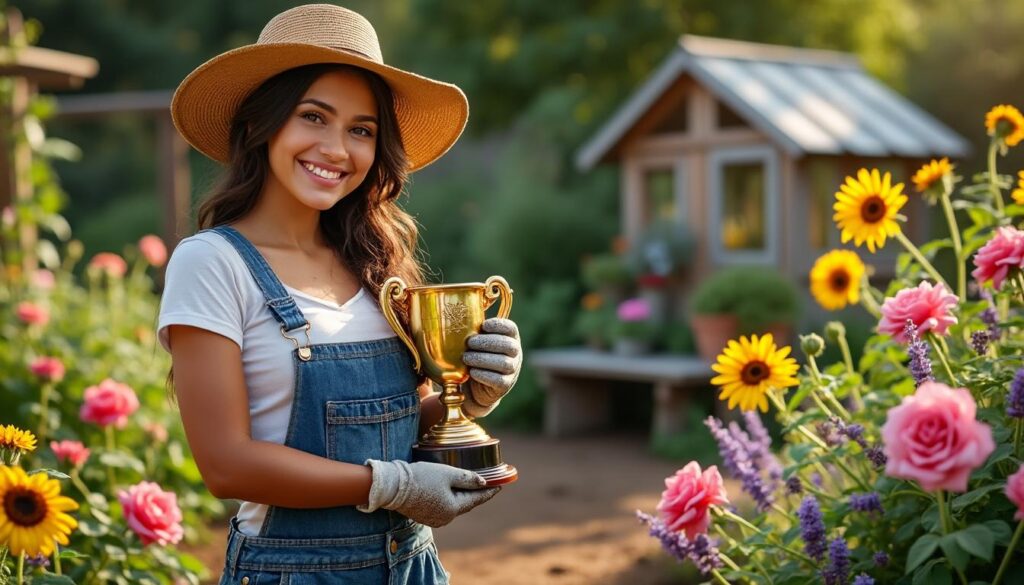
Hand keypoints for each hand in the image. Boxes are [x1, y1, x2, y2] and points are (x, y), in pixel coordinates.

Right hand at [358, 460, 499, 527]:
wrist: (393, 487)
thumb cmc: (421, 478)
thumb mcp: (447, 473)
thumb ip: (466, 478)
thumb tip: (482, 482)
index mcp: (453, 508)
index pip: (476, 499)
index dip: (489, 491)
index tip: (500, 486)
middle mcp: (445, 518)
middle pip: (465, 504)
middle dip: (476, 493)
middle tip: (487, 484)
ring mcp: (434, 519)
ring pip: (453, 506)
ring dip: (462, 496)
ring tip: (469, 485)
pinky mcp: (424, 515)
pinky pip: (442, 507)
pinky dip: (449, 498)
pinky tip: (450, 490)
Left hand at [462, 318, 521, 417]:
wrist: (475, 387)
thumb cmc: (476, 357)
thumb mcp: (478, 343)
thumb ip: (475, 331)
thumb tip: (457, 318)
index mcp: (510, 338)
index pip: (511, 328)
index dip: (498, 325)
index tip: (483, 325)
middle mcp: (515, 354)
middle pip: (508, 345)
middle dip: (487, 342)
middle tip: (469, 343)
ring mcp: (512, 370)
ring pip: (504, 363)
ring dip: (482, 359)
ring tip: (466, 357)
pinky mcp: (505, 385)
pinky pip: (498, 380)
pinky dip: (483, 374)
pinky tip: (472, 372)